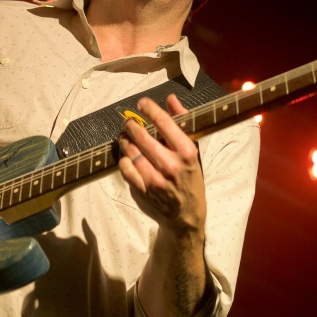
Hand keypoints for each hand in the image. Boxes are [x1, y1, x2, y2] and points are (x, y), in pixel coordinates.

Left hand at [117, 95, 206, 235]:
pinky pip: (125, 168)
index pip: (164, 123)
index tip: (142, 103)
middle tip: (128, 122)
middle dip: (131, 125)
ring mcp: (155, 180)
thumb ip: (182, 123)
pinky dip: (123, 160)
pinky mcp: (142, 191)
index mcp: (186, 152)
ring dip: (125, 140)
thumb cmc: (190, 179)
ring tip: (125, 137)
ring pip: (131, 151)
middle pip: (142, 136)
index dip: (150, 109)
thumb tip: (171, 99)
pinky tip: (127, 157)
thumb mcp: (192, 152)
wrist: (185, 217)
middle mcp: (171, 165)